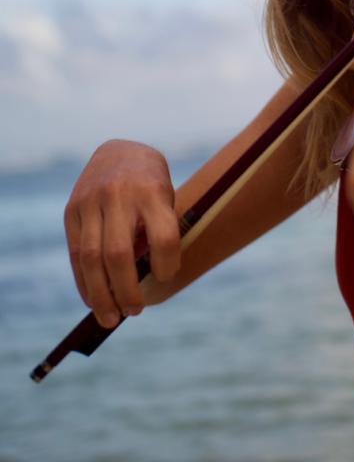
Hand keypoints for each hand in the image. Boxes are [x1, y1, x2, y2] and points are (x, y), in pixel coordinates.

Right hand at [64, 140, 180, 327]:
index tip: (166, 276)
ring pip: (90, 258)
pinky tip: (93, 300)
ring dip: (100, 295)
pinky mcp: (72, 210)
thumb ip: (157, 235)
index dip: (166, 264)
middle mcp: (119, 195)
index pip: (163, 236)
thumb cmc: (151, 186)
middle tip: (135, 311)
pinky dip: (84, 282)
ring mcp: (91, 201)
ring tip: (111, 318)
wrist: (120, 151)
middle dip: (126, 290)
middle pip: (119, 253)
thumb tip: (144, 285)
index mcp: (152, 191)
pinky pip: (75, 253)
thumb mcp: (164, 200)